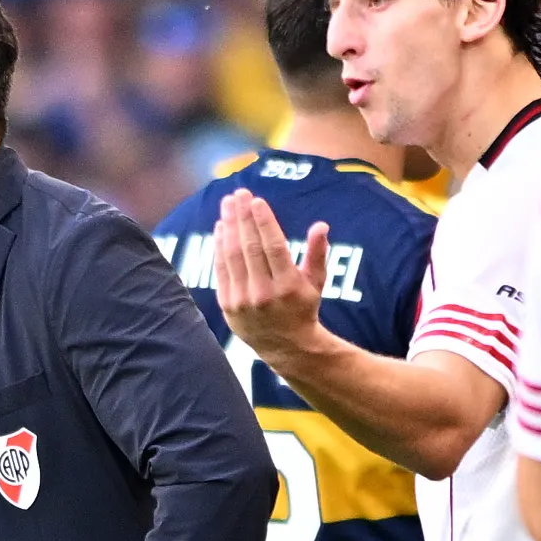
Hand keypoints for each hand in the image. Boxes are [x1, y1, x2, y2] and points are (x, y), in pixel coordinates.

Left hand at [210, 187, 328, 364]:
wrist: (285, 346)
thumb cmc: (303, 308)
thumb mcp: (316, 283)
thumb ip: (318, 254)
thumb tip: (321, 226)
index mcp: (288, 286)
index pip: (274, 248)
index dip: (263, 222)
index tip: (256, 201)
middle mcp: (264, 293)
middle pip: (250, 248)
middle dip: (243, 217)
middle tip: (239, 193)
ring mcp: (243, 300)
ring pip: (232, 256)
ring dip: (229, 226)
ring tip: (228, 204)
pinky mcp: (228, 305)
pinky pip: (221, 270)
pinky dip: (219, 247)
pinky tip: (220, 227)